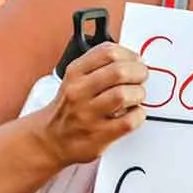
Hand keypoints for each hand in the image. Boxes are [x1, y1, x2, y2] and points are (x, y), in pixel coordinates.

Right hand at [40, 42, 146, 166]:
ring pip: (124, 95)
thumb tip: (134, 60)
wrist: (51, 140)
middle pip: (120, 71)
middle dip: (139, 73)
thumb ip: (100, 66)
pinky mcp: (98, 136)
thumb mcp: (75, 79)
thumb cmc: (70, 108)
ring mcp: (87, 115)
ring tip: (135, 98)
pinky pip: (129, 121)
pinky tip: (132, 114)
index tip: (135, 61)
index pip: (108, 52)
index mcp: (75, 73)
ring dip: (138, 94)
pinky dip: (138, 115)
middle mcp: (79, 92)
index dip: (130, 55)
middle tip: (140, 78)